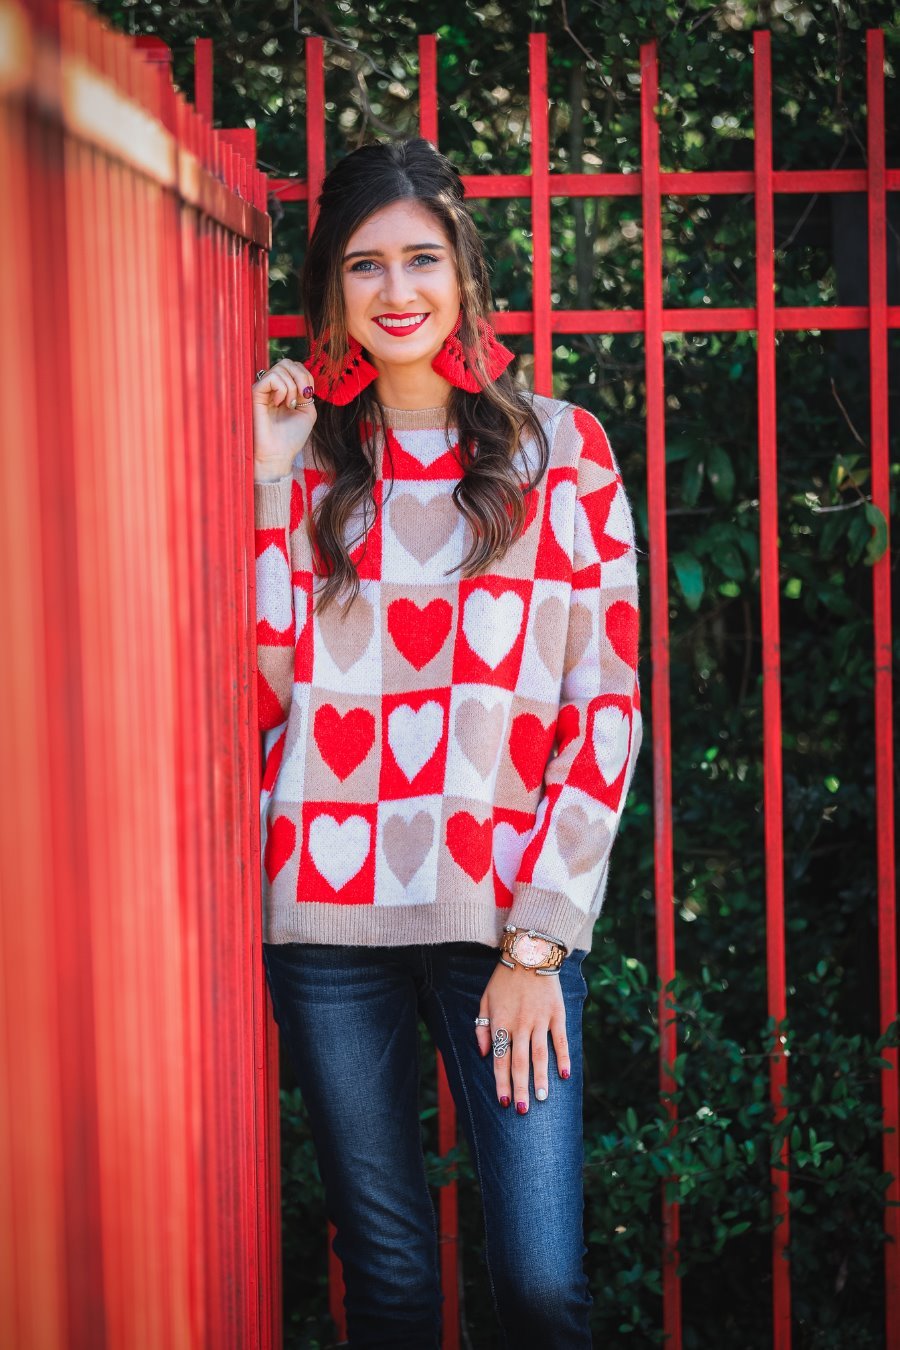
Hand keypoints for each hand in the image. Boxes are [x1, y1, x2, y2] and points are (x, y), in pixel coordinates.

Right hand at [252, 358, 317, 479]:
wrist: (278, 454)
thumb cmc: (291, 437)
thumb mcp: (308, 411)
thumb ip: (307, 391)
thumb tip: (301, 376)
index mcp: (284, 390)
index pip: (295, 366)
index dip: (306, 376)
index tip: (309, 395)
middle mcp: (272, 387)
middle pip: (287, 362)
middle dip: (301, 376)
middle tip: (303, 396)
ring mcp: (263, 389)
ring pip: (280, 367)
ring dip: (292, 386)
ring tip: (289, 404)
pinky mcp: (254, 393)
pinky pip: (271, 377)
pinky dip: (281, 388)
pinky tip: (279, 403)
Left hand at [475, 958, 570, 1112]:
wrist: (528, 953)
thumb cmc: (504, 978)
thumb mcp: (485, 1000)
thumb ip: (482, 1028)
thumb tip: (486, 1055)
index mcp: (501, 1023)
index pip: (501, 1059)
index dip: (502, 1082)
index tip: (503, 1101)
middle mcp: (520, 1024)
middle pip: (520, 1062)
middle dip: (521, 1088)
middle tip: (524, 1109)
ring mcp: (540, 1019)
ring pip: (540, 1055)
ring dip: (541, 1078)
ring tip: (543, 1098)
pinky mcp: (556, 1013)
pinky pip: (560, 1039)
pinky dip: (563, 1057)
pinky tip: (564, 1074)